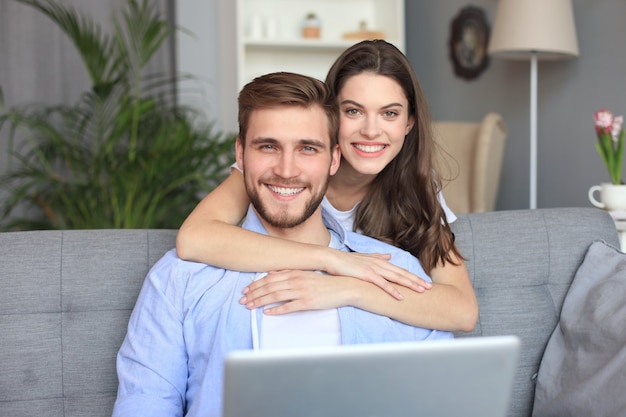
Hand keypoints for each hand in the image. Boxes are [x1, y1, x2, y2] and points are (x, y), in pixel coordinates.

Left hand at [240, 270, 358, 313]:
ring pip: (276, 296)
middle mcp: (296, 280)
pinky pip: (289, 307)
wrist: (344, 287)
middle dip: (254, 294)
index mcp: (295, 273)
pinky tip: (267, 313)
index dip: (256, 284)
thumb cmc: (324, 282)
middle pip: (269, 287)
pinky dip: (277, 310)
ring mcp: (302, 291)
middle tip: (243, 300)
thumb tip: (273, 273)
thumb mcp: (306, 273)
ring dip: (261, 301)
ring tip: (250, 306)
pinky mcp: (308, 302)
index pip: (270, 278)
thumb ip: (289, 273)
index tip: (246, 290)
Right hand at [324, 250, 430, 299]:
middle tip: (429, 288)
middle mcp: (380, 264)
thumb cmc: (346, 261)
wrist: (332, 259)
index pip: (400, 270)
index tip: (424, 282)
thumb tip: (388, 256)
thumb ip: (377, 257)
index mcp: (380, 261)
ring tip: (421, 291)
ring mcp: (374, 269)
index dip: (413, 276)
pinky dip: (393, 290)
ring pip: (396, 278)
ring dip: (410, 285)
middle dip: (417, 281)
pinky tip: (401, 296)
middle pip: (402, 274)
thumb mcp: (364, 258)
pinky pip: (383, 284)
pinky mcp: (367, 275)